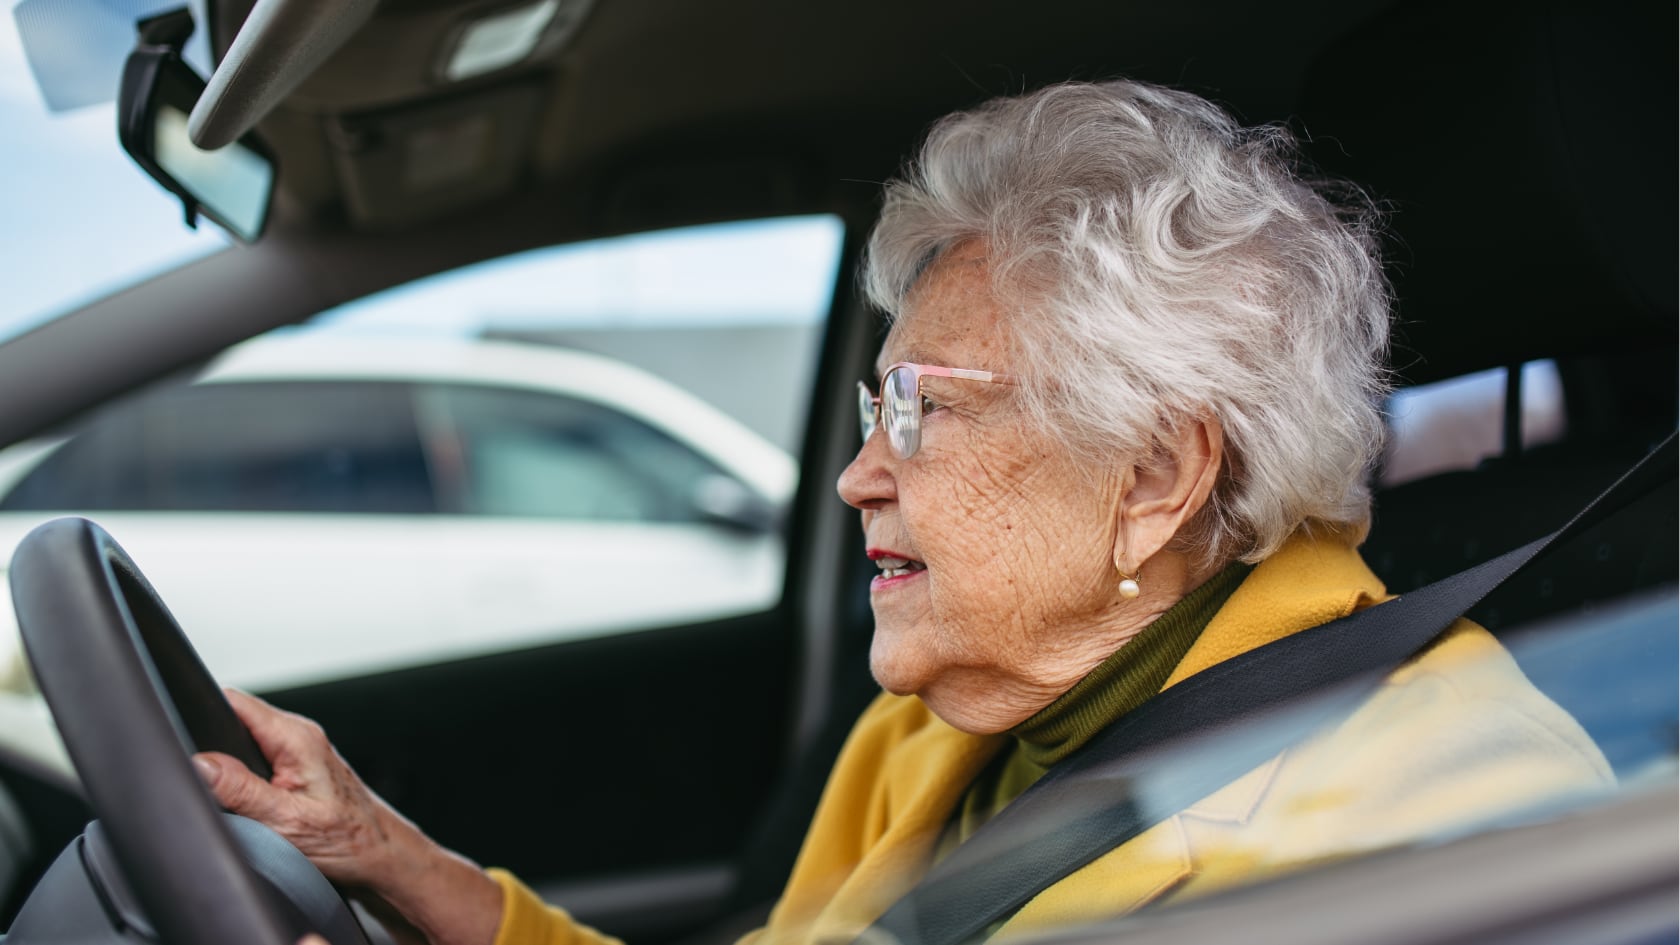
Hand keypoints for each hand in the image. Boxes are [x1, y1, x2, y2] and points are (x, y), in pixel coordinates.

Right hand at [192, 689, 407, 888]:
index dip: (201, 712)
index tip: (181, 736)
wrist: (379, 853)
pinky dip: (242, 772)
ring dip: (227, 759)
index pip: (235, 701)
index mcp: (296, 738)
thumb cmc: (347, 840)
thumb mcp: (285, 821)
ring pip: (245, 738)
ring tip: (222, 790)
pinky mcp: (296, 766)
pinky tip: (241, 795)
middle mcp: (298, 735)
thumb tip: (200, 763)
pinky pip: (257, 756)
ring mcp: (298, 749)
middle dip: (209, 740)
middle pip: (236, 718)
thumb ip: (240, 791)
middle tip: (200, 776)